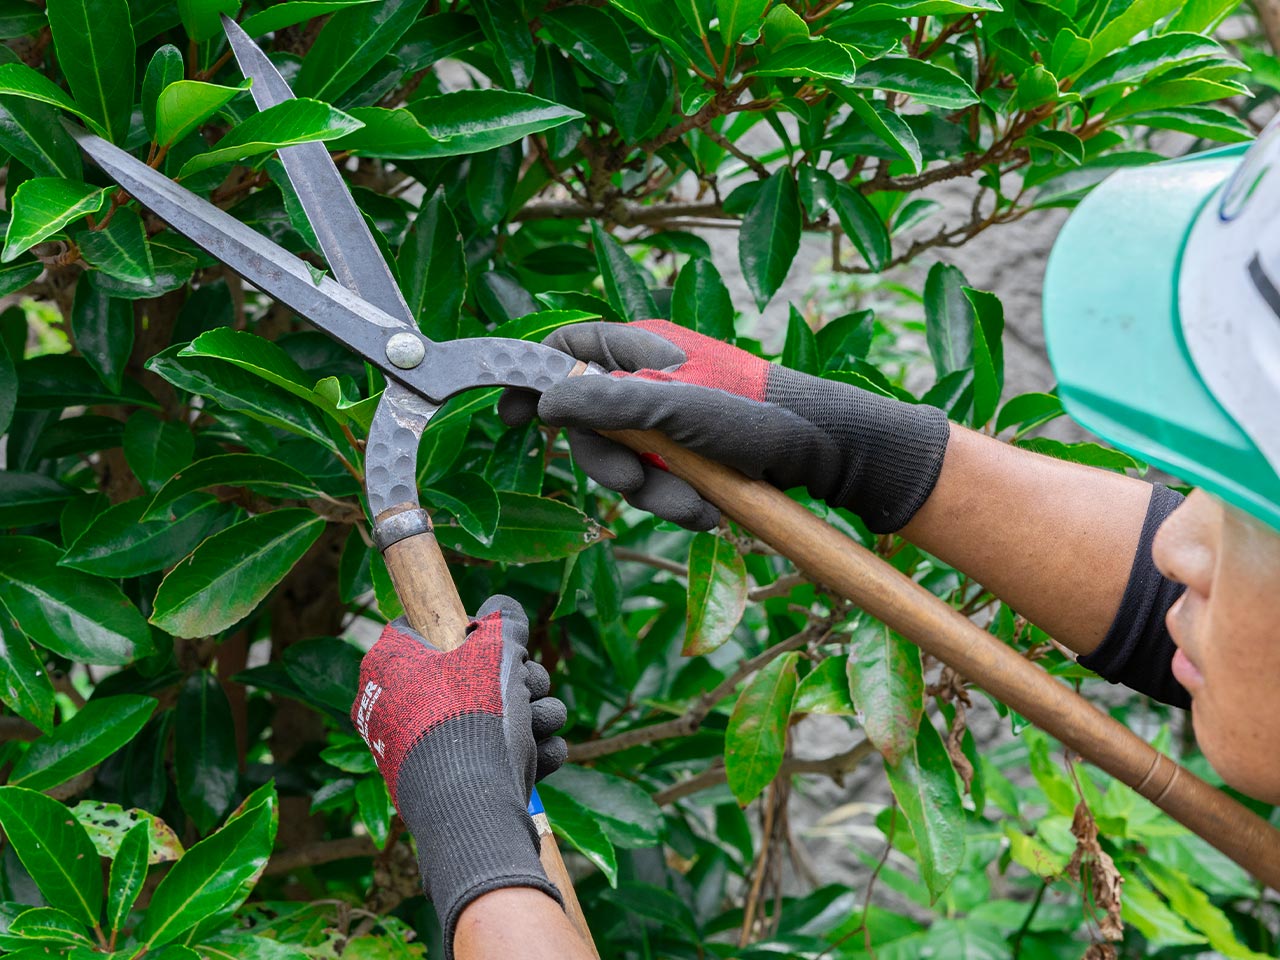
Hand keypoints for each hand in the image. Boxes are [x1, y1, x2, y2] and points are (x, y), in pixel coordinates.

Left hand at [353, 596, 567, 955]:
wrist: (470, 810)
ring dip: (534, 715)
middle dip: (521, 678)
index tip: (498, 636)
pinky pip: (499, 754)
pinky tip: (541, 756)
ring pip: (497, 714)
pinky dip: (528, 753)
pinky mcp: (458, 783)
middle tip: (529, 686)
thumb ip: (504, 622)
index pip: (426, 626)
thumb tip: (502, 608)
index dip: (472, 627)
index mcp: (392, 665)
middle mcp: (403, 706)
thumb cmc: (473, 718)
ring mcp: (429, 749)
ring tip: (537, 725)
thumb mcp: (496, 649)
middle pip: (476, 672)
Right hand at [499, 320, 949, 532]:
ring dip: (652, 493)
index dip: (531, 380)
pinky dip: (676, 499)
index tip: (508, 417)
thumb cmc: (755, 417)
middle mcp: (650, 379)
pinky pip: (657, 480)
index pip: (566, 351)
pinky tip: (707, 508)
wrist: (827, 451)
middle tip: (639, 483)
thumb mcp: (674, 410)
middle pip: (590, 423)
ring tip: (695, 505)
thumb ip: (606, 405)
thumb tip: (543, 402)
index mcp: (642, 347)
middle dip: (613, 464)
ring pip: (625, 461)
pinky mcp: (689, 452)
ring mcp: (669, 418)